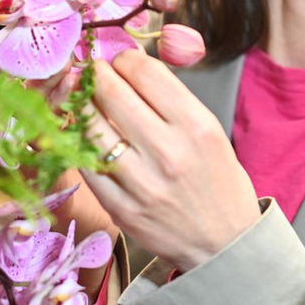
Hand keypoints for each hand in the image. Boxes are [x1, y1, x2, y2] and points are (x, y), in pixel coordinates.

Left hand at [83, 51, 260, 271]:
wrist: (224, 244)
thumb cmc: (217, 183)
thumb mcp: (210, 133)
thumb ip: (171, 102)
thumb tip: (128, 68)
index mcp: (196, 126)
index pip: (145, 73)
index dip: (125, 60)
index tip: (119, 62)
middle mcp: (169, 151)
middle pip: (112, 94)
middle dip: (97, 76)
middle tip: (93, 74)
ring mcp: (142, 183)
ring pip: (91, 127)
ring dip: (82, 107)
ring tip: (83, 101)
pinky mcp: (122, 209)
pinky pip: (86, 165)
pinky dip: (80, 145)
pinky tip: (84, 136)